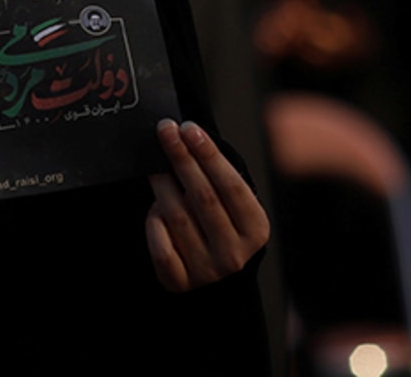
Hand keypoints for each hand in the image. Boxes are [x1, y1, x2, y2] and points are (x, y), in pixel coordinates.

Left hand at [145, 119, 269, 291]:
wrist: (213, 280)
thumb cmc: (219, 228)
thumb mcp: (231, 207)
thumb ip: (217, 178)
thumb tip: (186, 135)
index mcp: (256, 230)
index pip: (231, 186)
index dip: (208, 155)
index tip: (189, 128)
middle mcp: (235, 254)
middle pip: (203, 197)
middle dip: (181, 158)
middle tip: (165, 131)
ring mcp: (207, 271)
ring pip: (177, 217)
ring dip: (163, 184)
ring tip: (155, 164)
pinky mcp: (180, 282)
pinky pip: (160, 245)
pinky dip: (154, 222)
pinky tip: (155, 209)